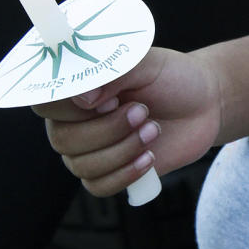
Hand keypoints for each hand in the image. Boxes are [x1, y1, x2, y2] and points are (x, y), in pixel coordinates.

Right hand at [32, 46, 221, 195]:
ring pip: (82, 166)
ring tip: (153, 129)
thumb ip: (112, 71)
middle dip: (108, 129)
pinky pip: (99, 187)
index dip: (70, 106)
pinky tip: (149, 158)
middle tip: (142, 111)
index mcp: (75, 88)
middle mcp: (74, 121)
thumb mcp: (145, 62)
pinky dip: (125, 174)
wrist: (205, 102)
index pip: (43, 102)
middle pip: (63, 140)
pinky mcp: (110, 172)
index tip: (108, 98)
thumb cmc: (171, 76)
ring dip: (123, 149)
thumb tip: (84, 97)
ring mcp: (90, 149)